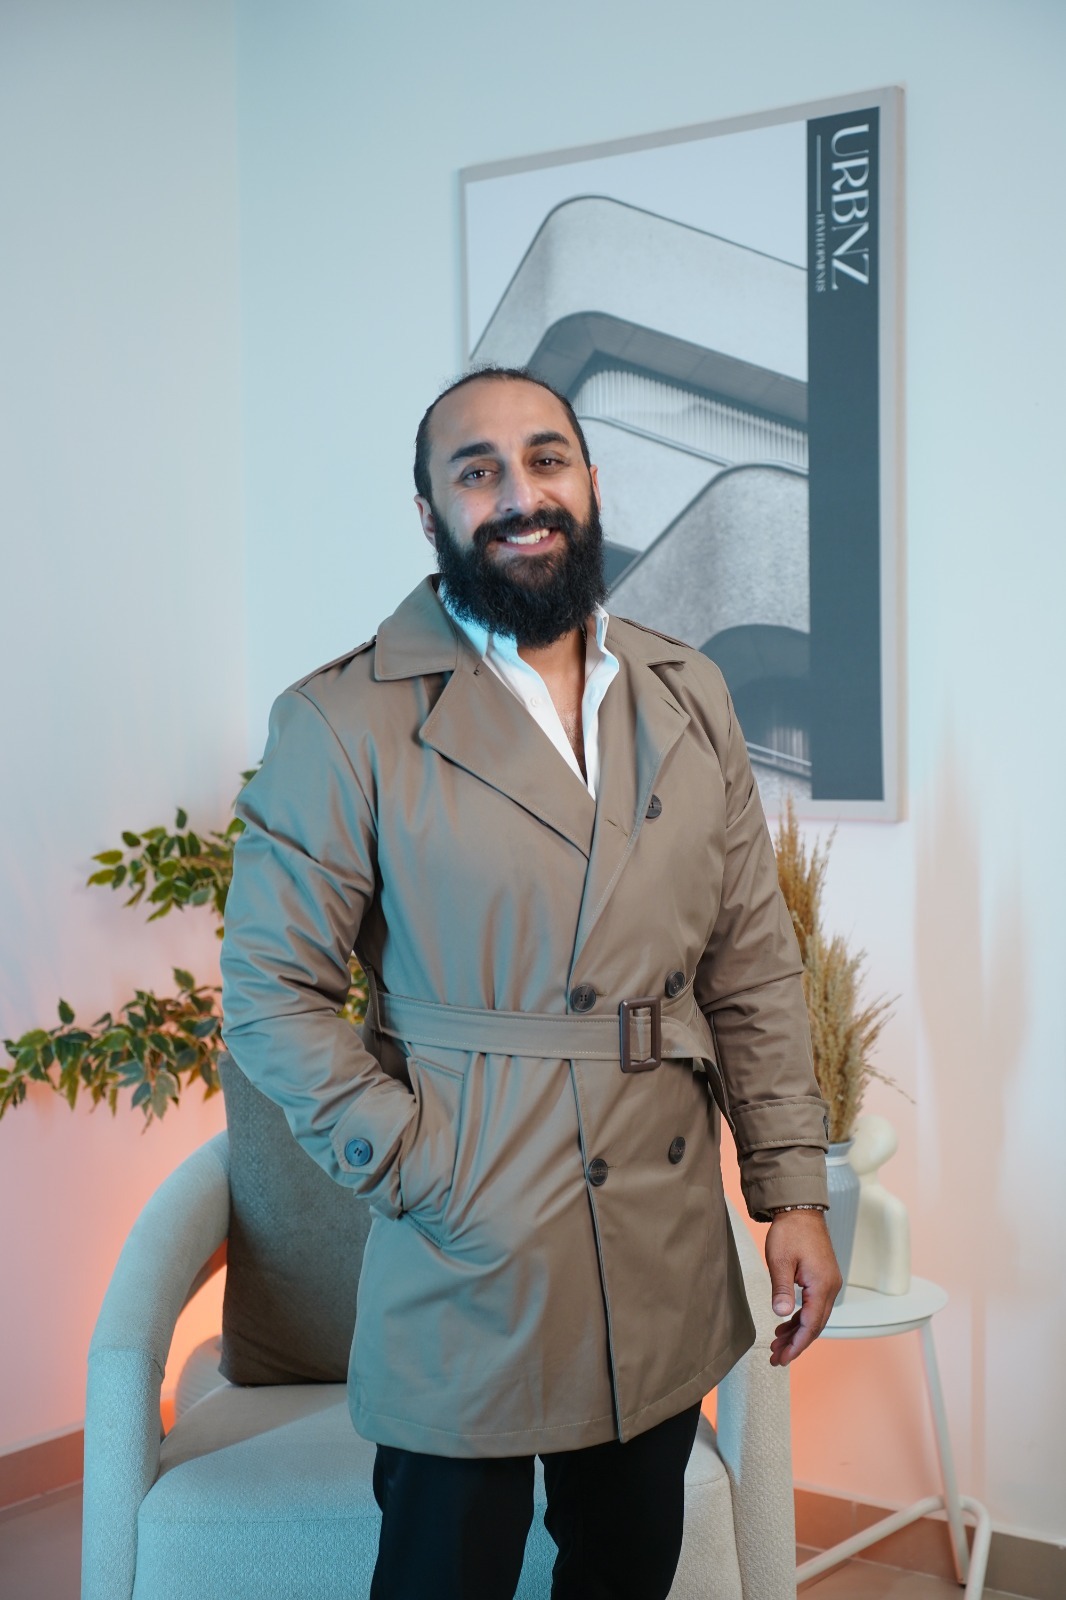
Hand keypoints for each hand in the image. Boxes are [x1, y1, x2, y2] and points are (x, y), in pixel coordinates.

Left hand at [765, 1209, 841, 1366]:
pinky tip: (786, 1324)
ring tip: (777, 1344)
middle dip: (796, 1343)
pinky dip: (800, 1318)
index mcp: (822, 1286)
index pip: (811, 1325)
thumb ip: (781, 1289)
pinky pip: (814, 1305)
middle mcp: (830, 1287)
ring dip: (797, 1332)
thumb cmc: (790, 1232)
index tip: (782, 1358)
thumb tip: (781, 1315)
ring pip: (815, 1317)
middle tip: (776, 1357)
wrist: (801, 1209)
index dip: (797, 1344)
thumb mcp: (780, 1261)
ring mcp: (828, 1283)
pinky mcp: (823, 1278)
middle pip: (815, 1325)